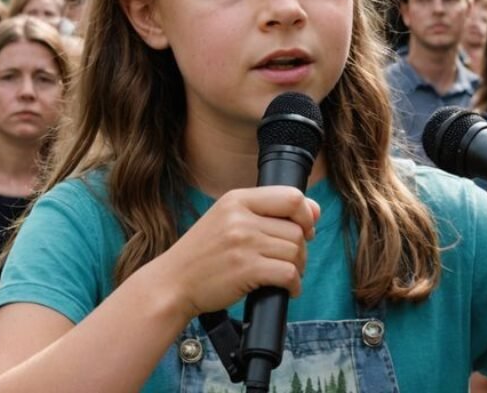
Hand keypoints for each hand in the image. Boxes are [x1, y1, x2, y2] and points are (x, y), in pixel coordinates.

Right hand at [150, 186, 319, 319]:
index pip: (291, 196)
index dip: (306, 214)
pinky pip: (288, 274)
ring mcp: (243, 243)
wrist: (172, 283)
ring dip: (298, 268)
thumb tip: (314, 210)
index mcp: (236, 199)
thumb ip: (266, 212)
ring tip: (285, 276)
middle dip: (302, 249)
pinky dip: (294, 285)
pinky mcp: (246, 270)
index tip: (305, 229)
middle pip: (296, 229)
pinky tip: (286, 289)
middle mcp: (240, 217)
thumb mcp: (226, 220)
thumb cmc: (202, 254)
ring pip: (295, 251)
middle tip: (291, 260)